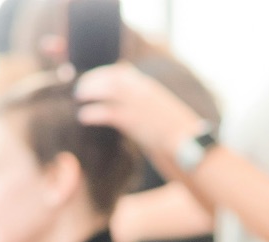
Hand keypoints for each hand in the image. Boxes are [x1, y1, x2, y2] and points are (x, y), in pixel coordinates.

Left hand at [74, 63, 203, 161]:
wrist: (189, 143)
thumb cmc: (177, 132)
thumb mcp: (162, 111)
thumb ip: (146, 104)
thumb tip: (133, 108)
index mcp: (149, 88)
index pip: (122, 72)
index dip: (105, 74)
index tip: (94, 79)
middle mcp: (142, 92)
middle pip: (111, 77)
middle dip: (93, 80)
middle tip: (81, 88)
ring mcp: (137, 105)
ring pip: (106, 90)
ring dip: (90, 92)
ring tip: (79, 99)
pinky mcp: (133, 121)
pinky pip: (106, 112)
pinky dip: (92, 113)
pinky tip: (84, 117)